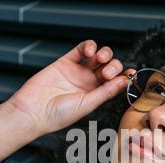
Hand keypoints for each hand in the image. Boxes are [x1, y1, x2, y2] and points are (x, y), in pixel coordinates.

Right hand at [8, 39, 134, 135]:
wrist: (34, 111)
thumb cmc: (58, 115)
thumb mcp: (87, 105)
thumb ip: (105, 92)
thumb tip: (124, 81)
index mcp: (96, 95)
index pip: (115, 82)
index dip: (124, 76)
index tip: (131, 74)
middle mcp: (88, 83)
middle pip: (109, 67)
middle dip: (113, 66)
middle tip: (105, 74)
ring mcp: (77, 72)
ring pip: (98, 56)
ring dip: (104, 54)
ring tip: (100, 60)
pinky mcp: (65, 62)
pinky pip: (81, 49)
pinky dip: (89, 46)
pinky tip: (90, 51)